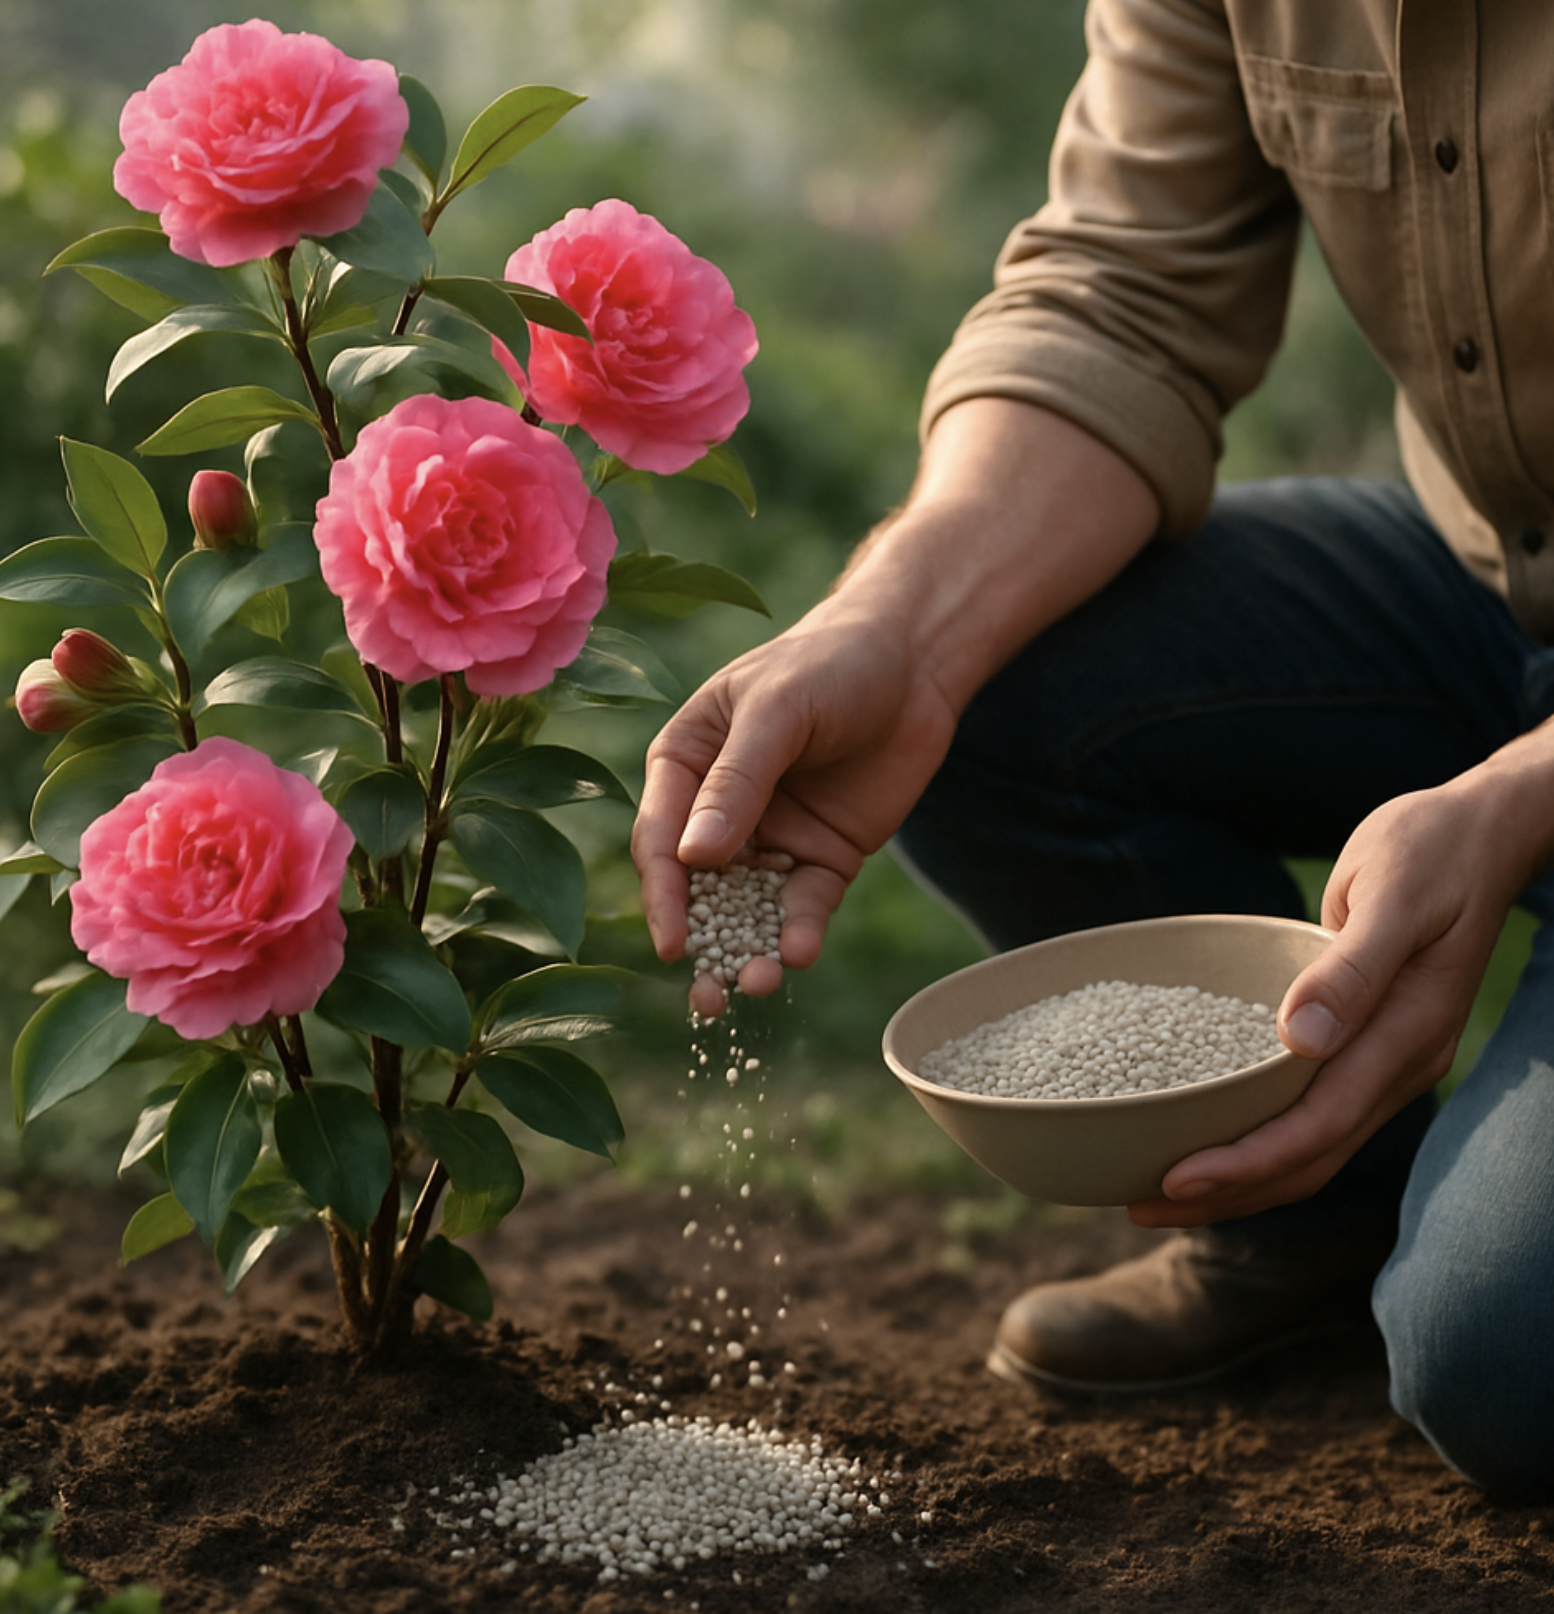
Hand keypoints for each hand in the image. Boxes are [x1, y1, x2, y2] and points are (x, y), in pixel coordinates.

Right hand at [634, 592, 961, 1013]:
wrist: (915, 660)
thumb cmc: (830, 663)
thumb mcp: (778, 711)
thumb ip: (738, 781)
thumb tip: (694, 858)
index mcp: (686, 763)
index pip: (661, 836)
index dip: (663, 892)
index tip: (673, 943)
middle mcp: (719, 808)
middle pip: (698, 887)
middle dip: (702, 942)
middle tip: (707, 998)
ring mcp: (772, 837)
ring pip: (749, 908)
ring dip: (749, 949)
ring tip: (759, 984)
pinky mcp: (822, 856)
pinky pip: (804, 904)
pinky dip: (800, 931)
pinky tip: (801, 951)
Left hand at [1128, 767, 1547, 1227]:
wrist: (1479, 834)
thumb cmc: (1432, 850)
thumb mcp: (1393, 895)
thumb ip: (1352, 969)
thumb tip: (1299, 1038)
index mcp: (1408, 1034)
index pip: (1320, 1124)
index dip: (1248, 1160)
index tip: (1178, 1177)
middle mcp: (1399, 1063)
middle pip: (1310, 1158)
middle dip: (1229, 1192)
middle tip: (1142, 1205)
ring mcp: (1385, 1061)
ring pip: (1310, 1148)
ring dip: (1239, 1180)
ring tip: (1159, 1192)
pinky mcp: (1364, 1047)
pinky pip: (1310, 1114)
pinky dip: (1258, 1139)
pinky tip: (1208, 1139)